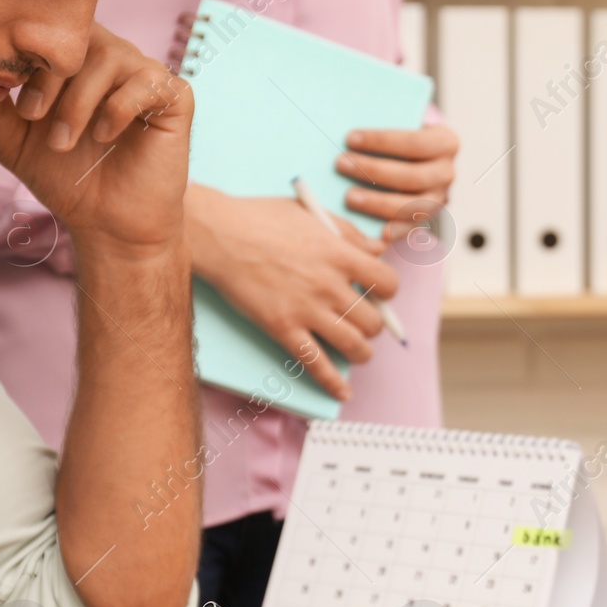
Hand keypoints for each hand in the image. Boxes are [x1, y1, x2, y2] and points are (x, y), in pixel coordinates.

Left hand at [0, 24, 191, 256]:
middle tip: (33, 117)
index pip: (52, 29)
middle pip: (81, 35)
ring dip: (80, 100)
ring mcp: (146, 75)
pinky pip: (149, 81)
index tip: (15, 101)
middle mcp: (113, 58)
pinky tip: (104, 136)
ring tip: (65, 140)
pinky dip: (120, 107)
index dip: (28, 55)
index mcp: (77, 59)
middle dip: (51, 75)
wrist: (111, 224)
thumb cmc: (68, 179)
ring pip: (111, 56)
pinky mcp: (176, 97)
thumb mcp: (14, 140)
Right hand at [187, 185, 398, 399]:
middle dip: (373, 326)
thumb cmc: (261, 218)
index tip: (379, 294)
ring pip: (354, 346)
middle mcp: (329, 285)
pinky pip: (316, 363)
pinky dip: (333, 383)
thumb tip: (379, 251)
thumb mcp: (312, 213)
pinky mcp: (283, 328)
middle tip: (363, 323)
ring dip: (360, 353)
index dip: (388, 292)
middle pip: (373, 321)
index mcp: (340, 255)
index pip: (388, 284)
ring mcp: (307, 310)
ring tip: (356, 351)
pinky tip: (343, 392)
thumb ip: (349, 234)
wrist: (218, 235)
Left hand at [336, 124, 458, 243]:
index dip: (382, 141)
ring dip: (377, 202)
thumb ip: (381, 125)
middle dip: (374, 171)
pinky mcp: (426, 219)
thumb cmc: (397, 140)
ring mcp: (439, 199)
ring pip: (412, 206)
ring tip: (348, 196)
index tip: (350, 138)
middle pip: (412, 176)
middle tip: (341, 164)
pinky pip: (410, 228)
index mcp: (445, 142)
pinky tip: (372, 230)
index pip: (415, 142)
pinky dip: (392, 230)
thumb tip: (347, 129)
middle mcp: (446, 173)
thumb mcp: (397, 125)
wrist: (413, 161)